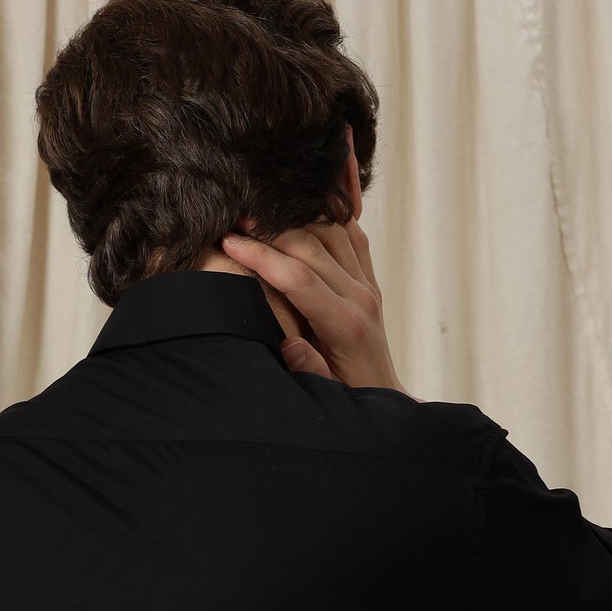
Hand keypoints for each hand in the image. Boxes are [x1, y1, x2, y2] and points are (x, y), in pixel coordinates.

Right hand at [220, 216, 411, 394]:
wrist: (382, 396)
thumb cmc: (348, 397)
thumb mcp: (326, 394)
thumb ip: (309, 370)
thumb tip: (290, 346)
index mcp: (345, 325)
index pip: (298, 277)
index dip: (260, 256)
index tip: (229, 242)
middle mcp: (360, 297)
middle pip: (312, 246)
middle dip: (270, 231)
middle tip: (236, 220)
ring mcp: (368, 285)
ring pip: (333, 232)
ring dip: (296, 219)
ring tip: (261, 216)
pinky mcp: (370, 280)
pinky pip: (352, 236)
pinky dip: (328, 218)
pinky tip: (302, 213)